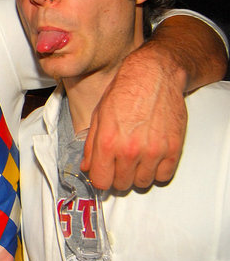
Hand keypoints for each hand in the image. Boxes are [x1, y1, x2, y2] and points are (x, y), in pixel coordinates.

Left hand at [81, 46, 186, 190]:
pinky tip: (151, 158)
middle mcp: (130, 150)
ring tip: (136, 158)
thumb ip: (91, 146)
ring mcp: (154, 152)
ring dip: (138, 174)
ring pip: (142, 183)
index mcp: (108, 142)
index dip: (100, 178)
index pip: (101, 181)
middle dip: (118, 176)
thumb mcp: (98, 116)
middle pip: (121, 184)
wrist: (154, 76)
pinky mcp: (174, 149)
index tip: (103, 172)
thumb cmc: (125, 92)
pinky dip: (157, 171)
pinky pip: (164, 176)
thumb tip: (87, 166)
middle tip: (119, 162)